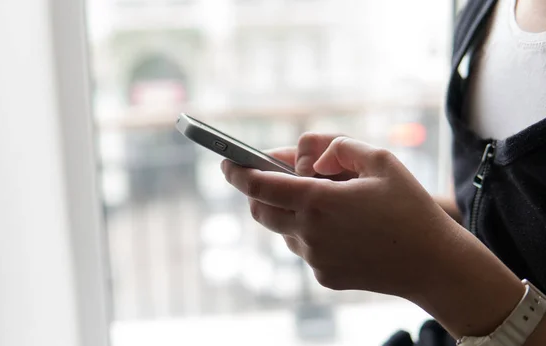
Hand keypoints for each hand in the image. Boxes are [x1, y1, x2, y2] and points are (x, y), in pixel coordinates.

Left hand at [223, 135, 453, 295]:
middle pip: (260, 211)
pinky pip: (304, 249)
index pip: (259, 186)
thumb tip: (308, 159)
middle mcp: (309, 233)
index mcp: (318, 201)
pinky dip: (310, 233)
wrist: (433, 264)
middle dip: (259, 193)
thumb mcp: (380, 160)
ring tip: (326, 201)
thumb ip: (337, 147)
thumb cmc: (409, 208)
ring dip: (290, 212)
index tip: (226, 163)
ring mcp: (315, 258)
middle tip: (277, 178)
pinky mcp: (324, 275)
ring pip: (283, 230)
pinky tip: (342, 227)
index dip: (237, 173)